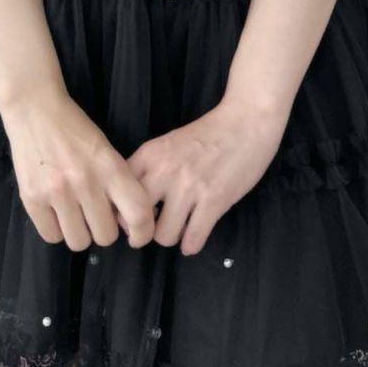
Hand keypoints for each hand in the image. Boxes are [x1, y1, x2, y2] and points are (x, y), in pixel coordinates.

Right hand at [2, 92, 158, 251]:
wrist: (35, 110)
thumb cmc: (75, 129)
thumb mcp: (106, 150)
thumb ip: (118, 183)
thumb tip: (127, 222)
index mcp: (109, 167)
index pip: (137, 213)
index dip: (143, 232)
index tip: (137, 236)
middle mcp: (85, 182)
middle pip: (106, 236)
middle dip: (104, 229)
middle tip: (96, 214)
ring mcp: (56, 192)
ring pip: (79, 242)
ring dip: (80, 232)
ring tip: (74, 214)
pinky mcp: (31, 199)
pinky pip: (52, 236)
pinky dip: (57, 229)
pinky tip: (56, 212)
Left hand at [122, 98, 288, 256]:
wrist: (246, 121)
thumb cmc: (208, 133)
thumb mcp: (169, 143)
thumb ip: (150, 168)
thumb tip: (134, 202)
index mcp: (150, 154)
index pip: (120, 193)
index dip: (125, 210)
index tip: (134, 216)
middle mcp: (165, 171)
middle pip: (137, 219)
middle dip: (144, 230)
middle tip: (155, 228)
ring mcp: (189, 187)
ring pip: (163, 236)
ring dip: (172, 237)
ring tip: (180, 230)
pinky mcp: (214, 201)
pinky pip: (192, 240)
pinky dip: (191, 245)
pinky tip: (195, 236)